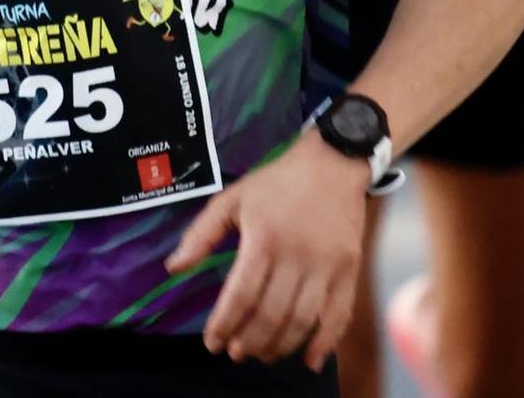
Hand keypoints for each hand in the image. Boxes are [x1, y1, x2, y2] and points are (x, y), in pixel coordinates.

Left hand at [165, 130, 369, 370]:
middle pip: (271, 314)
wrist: (333, 163)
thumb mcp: (233, 198)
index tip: (212, 343)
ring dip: (280, 346)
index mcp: (264, 238)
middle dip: (250, 341)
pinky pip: (339, 315)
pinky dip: (325, 343)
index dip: (224, 325)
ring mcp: (326, 265)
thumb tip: (174, 268)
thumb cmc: (278, 182)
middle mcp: (296, 255)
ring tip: (262, 354)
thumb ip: (201, 233)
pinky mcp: (349, 269)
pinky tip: (309, 360)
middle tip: (236, 353)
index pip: (241, 295)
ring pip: (303, 320)